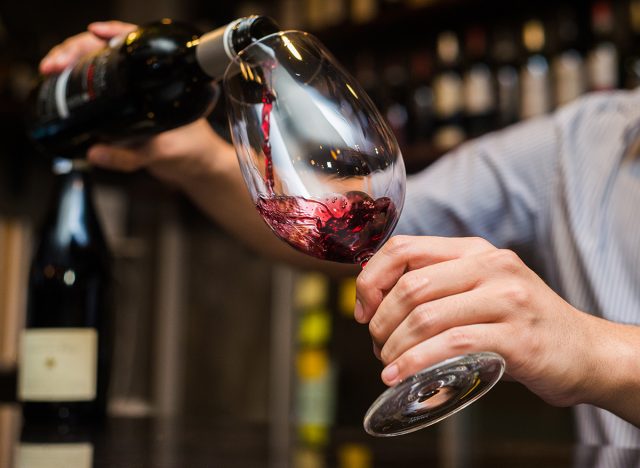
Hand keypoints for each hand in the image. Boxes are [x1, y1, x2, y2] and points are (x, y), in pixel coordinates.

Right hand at [39, 20, 233, 185]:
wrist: (197, 168)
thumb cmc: (191, 152)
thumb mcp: (161, 153)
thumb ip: (130, 156)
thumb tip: (95, 153)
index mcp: (165, 81)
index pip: (135, 43)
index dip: (113, 34)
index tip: (94, 34)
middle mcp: (147, 82)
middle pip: (107, 51)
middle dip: (77, 50)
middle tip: (58, 63)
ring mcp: (133, 93)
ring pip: (98, 66)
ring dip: (71, 62)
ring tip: (52, 69)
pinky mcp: (123, 109)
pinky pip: (96, 89)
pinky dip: (75, 81)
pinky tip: (59, 78)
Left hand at [354, 235, 609, 407]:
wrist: (582, 351)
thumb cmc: (519, 324)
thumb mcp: (480, 289)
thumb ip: (438, 286)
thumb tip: (375, 302)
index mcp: (475, 250)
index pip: (403, 248)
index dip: (371, 279)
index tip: (363, 309)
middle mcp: (491, 266)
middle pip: (410, 285)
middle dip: (380, 320)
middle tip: (376, 344)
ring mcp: (507, 299)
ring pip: (426, 315)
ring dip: (394, 345)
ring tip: (387, 363)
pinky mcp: (516, 337)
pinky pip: (450, 345)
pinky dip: (415, 363)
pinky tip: (399, 376)